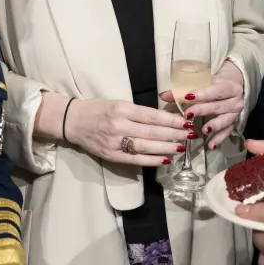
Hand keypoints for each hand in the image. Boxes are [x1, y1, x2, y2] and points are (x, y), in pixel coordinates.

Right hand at [63, 97, 188, 165]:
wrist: (72, 121)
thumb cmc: (98, 109)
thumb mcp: (119, 103)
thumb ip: (139, 112)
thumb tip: (164, 119)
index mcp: (122, 108)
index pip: (152, 116)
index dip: (171, 120)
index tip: (186, 122)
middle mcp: (119, 125)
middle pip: (153, 132)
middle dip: (174, 134)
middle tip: (191, 134)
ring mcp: (115, 142)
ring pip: (146, 147)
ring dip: (167, 147)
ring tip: (182, 147)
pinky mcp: (111, 155)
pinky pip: (135, 159)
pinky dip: (152, 160)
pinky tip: (166, 158)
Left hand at [160, 59, 243, 147]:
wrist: (234, 86)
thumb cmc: (216, 83)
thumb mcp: (203, 82)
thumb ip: (183, 90)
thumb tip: (163, 95)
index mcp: (229, 86)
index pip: (216, 90)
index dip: (203, 94)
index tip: (187, 97)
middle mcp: (235, 100)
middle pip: (218, 106)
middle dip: (203, 110)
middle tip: (188, 115)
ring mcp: (235, 113)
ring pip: (225, 120)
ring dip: (214, 125)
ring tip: (204, 130)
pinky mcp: (234, 123)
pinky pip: (227, 132)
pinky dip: (219, 139)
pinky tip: (210, 145)